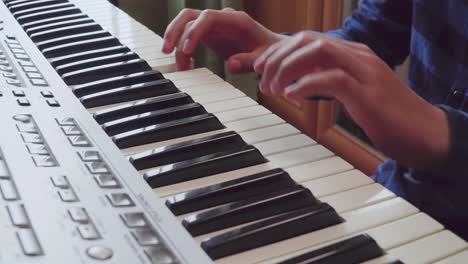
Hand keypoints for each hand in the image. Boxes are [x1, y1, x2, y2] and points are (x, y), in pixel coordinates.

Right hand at [162, 8, 285, 71]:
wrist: (271, 48)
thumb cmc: (269, 52)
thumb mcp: (263, 59)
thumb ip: (248, 62)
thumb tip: (230, 65)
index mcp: (236, 21)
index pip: (208, 17)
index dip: (194, 31)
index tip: (186, 51)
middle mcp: (222, 19)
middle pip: (190, 15)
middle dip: (175, 31)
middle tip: (166, 51)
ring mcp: (213, 25)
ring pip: (186, 23)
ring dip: (174, 38)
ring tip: (172, 61)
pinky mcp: (209, 34)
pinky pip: (189, 35)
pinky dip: (182, 48)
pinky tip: (186, 65)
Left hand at [254, 32, 449, 170]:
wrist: (424, 134)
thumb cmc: (386, 116)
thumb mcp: (352, 93)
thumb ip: (329, 82)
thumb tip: (298, 83)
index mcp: (352, 54)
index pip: (307, 40)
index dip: (278, 50)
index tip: (259, 65)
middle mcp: (357, 56)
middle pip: (307, 40)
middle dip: (277, 56)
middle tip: (260, 77)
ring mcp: (365, 72)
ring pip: (318, 51)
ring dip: (287, 68)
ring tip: (272, 88)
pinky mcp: (368, 93)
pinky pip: (332, 79)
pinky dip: (306, 84)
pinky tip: (290, 95)